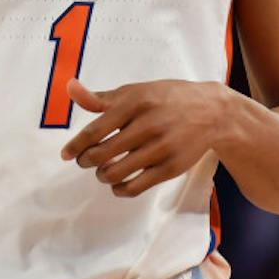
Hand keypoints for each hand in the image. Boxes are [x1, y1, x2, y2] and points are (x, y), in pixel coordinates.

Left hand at [59, 78, 230, 197]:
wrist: (213, 112)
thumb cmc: (166, 99)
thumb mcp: (134, 91)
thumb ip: (101, 97)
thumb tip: (69, 88)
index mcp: (134, 103)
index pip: (95, 130)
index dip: (76, 145)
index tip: (65, 154)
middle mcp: (147, 125)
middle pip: (103, 153)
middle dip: (86, 161)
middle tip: (84, 161)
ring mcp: (161, 148)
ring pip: (117, 172)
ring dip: (102, 176)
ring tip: (102, 171)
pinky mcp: (172, 168)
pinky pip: (137, 186)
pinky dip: (121, 189)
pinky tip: (117, 184)